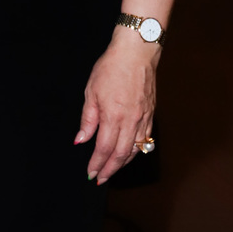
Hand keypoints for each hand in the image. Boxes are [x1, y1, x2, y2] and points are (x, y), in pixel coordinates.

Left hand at [75, 30, 157, 185]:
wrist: (137, 52)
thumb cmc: (111, 68)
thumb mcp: (91, 92)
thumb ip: (88, 120)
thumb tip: (81, 140)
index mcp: (113, 116)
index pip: (104, 148)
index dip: (97, 164)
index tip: (90, 173)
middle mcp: (131, 120)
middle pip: (121, 154)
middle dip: (110, 169)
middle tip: (100, 179)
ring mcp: (143, 118)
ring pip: (135, 149)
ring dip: (124, 163)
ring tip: (112, 170)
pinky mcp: (151, 113)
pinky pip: (145, 139)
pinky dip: (137, 151)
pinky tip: (130, 154)